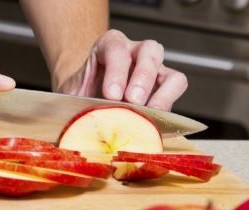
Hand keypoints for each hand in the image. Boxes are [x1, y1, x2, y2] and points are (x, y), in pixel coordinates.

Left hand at [54, 30, 186, 110]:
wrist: (86, 101)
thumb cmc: (81, 95)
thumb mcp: (71, 95)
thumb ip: (74, 103)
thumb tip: (78, 125)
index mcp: (109, 45)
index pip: (116, 49)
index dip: (116, 72)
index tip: (111, 95)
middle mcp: (135, 52)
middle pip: (148, 53)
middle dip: (142, 79)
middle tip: (132, 101)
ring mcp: (154, 69)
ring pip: (169, 71)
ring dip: (162, 94)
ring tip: (149, 112)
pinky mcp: (166, 87)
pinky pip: (177, 88)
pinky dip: (168, 103)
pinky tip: (153, 119)